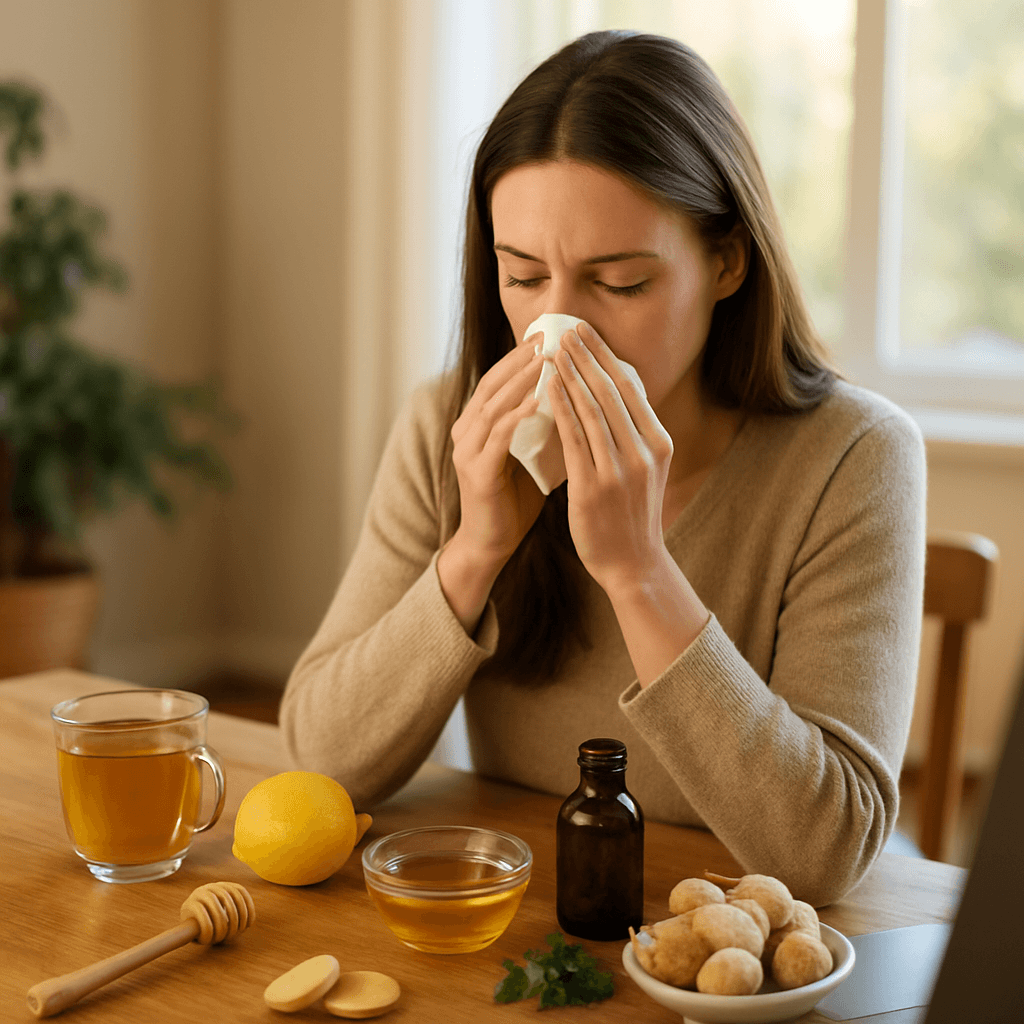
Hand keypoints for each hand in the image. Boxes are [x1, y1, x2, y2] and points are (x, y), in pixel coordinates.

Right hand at [448, 340, 546, 569]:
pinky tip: (537, 401)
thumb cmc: (516, 499)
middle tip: (546, 337)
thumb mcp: (533, 454)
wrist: (493, 542)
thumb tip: (579, 396)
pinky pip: (496, 437)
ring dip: (519, 381)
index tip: (547, 334)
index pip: (500, 380)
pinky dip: (516, 416)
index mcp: (479, 424)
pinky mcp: (475, 472)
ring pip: (492, 405)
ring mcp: (467, 451)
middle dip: (519, 359)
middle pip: (492, 384)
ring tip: (544, 360)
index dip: (521, 356)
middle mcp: (466, 431)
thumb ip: (545, 426)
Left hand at [547, 322, 674, 595]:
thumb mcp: (646, 468)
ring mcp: (619, 471)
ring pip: (591, 411)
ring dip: (569, 376)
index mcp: (659, 443)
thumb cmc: (633, 513)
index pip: (630, 388)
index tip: (585, 332)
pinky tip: (545, 391)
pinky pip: (573, 440)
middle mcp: (643, 453)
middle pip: (611, 391)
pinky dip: (559, 411)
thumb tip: (612, 390)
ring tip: (551, 352)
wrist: (633, 564)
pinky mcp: (593, 489)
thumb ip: (633, 432)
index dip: (605, 355)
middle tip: (565, 330)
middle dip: (586, 356)